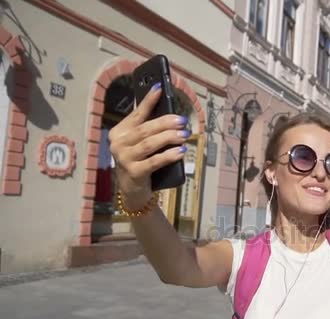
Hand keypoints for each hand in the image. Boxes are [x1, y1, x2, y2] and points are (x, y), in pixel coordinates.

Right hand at [108, 84, 188, 207]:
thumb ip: (148, 129)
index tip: (159, 88)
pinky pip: (154, 161)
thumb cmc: (140, 162)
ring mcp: (124, 159)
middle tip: (182, 120)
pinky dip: (169, 155)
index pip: (137, 114)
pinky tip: (181, 152)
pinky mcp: (134, 173)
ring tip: (185, 135)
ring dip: (169, 138)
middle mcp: (118, 144)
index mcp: (119, 132)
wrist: (133, 191)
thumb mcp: (140, 144)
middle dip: (166, 123)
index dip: (149, 101)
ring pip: (150, 144)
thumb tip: (170, 114)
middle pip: (145, 129)